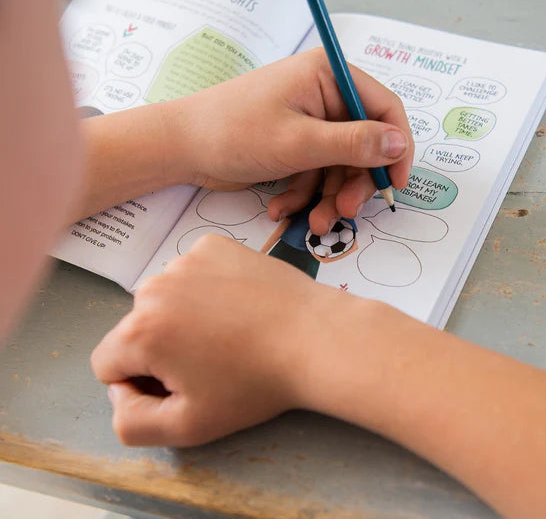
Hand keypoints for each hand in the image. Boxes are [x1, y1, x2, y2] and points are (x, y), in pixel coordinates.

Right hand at [90, 234, 347, 446]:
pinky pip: (192, 270)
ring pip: (165, 297)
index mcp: (139, 332)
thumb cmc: (254, 384)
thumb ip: (131, 423)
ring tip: (230, 331)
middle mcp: (154, 286)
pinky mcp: (214, 244)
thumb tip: (120, 391)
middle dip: (161, 348)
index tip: (181, 386)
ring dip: (183, 315)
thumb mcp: (187, 426)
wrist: (314, 337)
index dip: (138, 385)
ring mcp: (185, 259)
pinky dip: (206, 286)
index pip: (107, 363)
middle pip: (136, 328)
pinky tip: (238, 302)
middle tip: (212, 360)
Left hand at [173, 48, 413, 233]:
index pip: (384, 107)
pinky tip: (282, 209)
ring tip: (313, 222)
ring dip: (328, 198)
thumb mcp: (298, 142)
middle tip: (345, 212)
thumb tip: (399, 144)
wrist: (181, 148)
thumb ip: (353, 144)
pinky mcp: (295, 146)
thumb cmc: (234, 132)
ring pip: (339, 166)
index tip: (395, 184)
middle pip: (363, 144)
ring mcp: (309, 123)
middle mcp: (324, 96)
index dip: (396, 147)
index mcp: (329, 76)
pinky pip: (316, 174)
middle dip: (354, 183)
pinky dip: (304, 195)